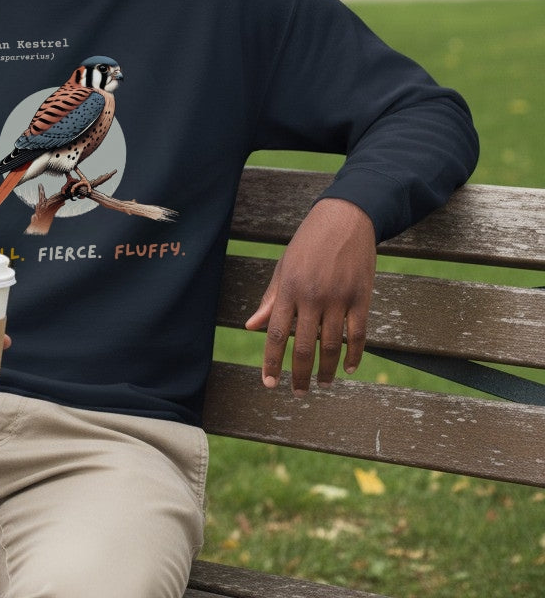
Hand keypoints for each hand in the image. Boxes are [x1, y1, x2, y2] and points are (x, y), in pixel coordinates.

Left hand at [244, 198, 375, 394]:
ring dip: (327, 371)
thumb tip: (251, 327)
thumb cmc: (308, 244)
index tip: (269, 383)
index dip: (272, 362)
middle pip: (303, 347)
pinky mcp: (361, 297)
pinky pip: (358, 335)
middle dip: (298, 375)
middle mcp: (312, 296)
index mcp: (288, 289)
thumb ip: (270, 299)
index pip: (276, 334)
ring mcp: (338, 298)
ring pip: (331, 346)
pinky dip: (354, 356)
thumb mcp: (284, 267)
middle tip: (298, 393)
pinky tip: (348, 369)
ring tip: (323, 385)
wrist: (344, 218)